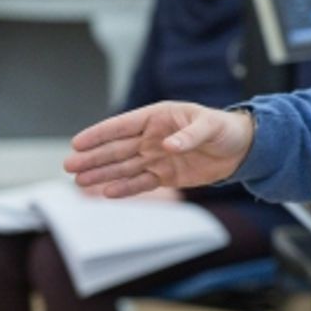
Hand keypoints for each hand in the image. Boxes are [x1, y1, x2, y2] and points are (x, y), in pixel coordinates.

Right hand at [63, 101, 255, 197]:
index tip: (77, 142)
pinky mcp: (166, 175)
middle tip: (69, 166)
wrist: (241, 148)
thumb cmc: (224, 129)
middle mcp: (152, 137)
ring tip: (80, 180)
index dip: (99, 134)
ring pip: (124, 166)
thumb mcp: (210, 126)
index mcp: (158, 118)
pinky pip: (141, 181)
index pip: (122, 126)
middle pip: (116, 148)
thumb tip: (168, 145)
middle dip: (93, 157)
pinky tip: (109, 193)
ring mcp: (157, 157)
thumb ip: (189, 136)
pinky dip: (126, 188)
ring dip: (103, 174)